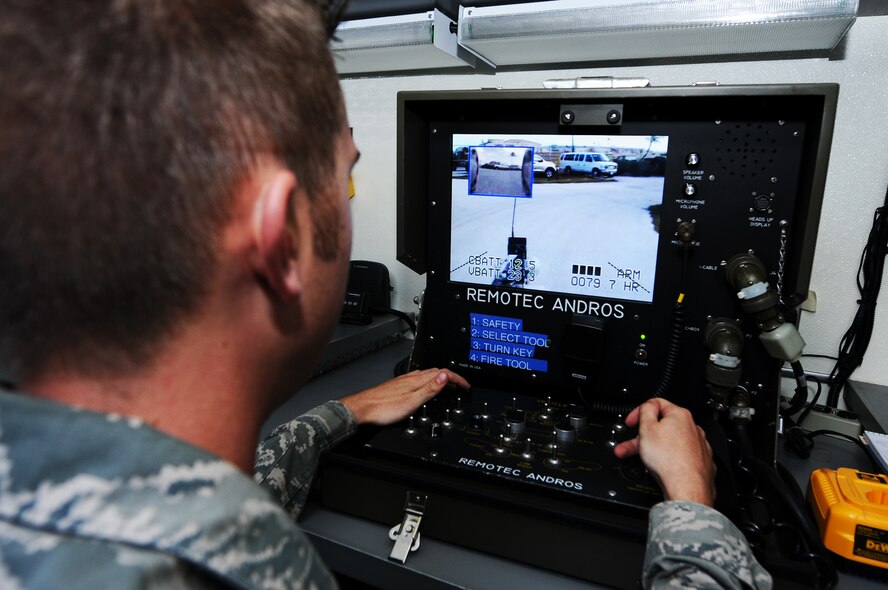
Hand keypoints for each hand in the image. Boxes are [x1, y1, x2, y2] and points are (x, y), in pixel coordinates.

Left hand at [339, 368, 469, 425]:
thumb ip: (429, 388)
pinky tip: (425, 388)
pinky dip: (429, 382)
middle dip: (451, 378)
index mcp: (417, 380)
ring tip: (447, 386)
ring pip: (427, 375)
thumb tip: (445, 375)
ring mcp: (404, 381)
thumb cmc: (383, 407)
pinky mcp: (398, 386)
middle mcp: (411, 377)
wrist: (362, 408)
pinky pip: (419, 380)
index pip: (442, 373)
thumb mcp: (411, 401)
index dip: (457, 378)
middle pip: (436, 372)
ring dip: (440, 379)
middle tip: (460, 386)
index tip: (466, 385)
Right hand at [613, 398, 714, 505]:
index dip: (639, 412)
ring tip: (642, 459)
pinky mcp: (701, 462)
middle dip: (643, 436)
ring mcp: (699, 446)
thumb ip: (646, 411)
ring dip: (654, 449)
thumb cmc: (670, 461)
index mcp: (680, 416)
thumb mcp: (647, 429)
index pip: (657, 404)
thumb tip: (648, 406)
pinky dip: (670, 459)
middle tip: (631, 444)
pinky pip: (681, 456)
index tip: (632, 422)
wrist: (688, 488)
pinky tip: (661, 466)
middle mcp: (693, 428)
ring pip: (671, 443)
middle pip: (663, 427)